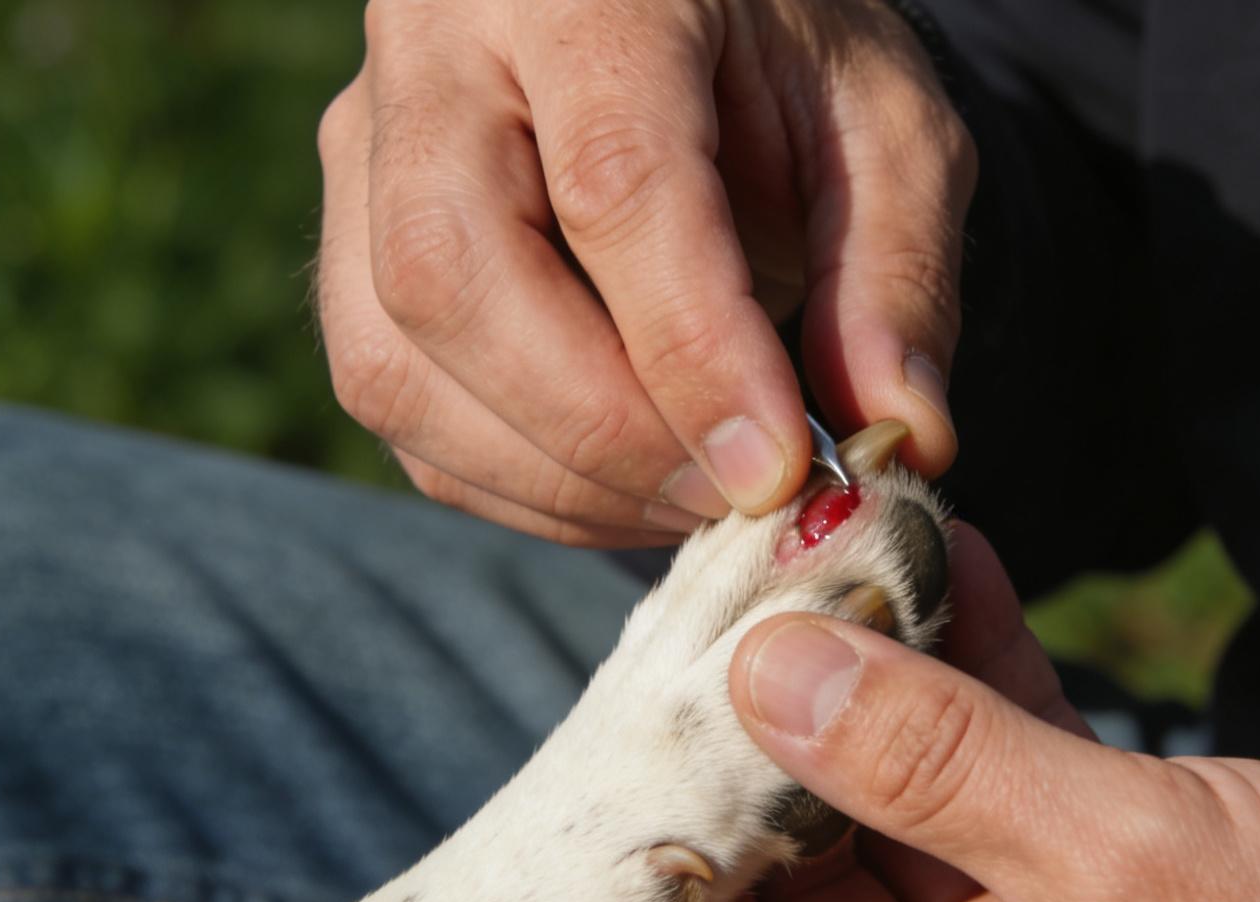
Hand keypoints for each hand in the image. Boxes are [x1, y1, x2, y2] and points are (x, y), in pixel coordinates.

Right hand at [314, 0, 972, 545]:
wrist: (669, 11)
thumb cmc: (783, 53)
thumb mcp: (882, 126)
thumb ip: (896, 273)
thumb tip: (908, 438)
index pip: (613, 185)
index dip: (691, 351)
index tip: (775, 468)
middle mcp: (435, 51)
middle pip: (452, 278)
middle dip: (600, 432)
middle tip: (735, 495)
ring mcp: (367, 148)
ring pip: (395, 361)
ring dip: (554, 478)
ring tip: (694, 495)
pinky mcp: (351, 240)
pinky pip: (396, 401)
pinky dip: (514, 481)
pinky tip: (624, 482)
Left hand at [646, 524, 1259, 901]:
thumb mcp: (1118, 868)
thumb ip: (930, 767)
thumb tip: (763, 671)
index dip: (684, 853)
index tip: (670, 707)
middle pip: (800, 883)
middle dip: (781, 732)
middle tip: (751, 590)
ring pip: (898, 807)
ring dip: (879, 679)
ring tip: (843, 547)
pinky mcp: (1091, 883)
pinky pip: (996, 773)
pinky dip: (975, 677)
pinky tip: (945, 563)